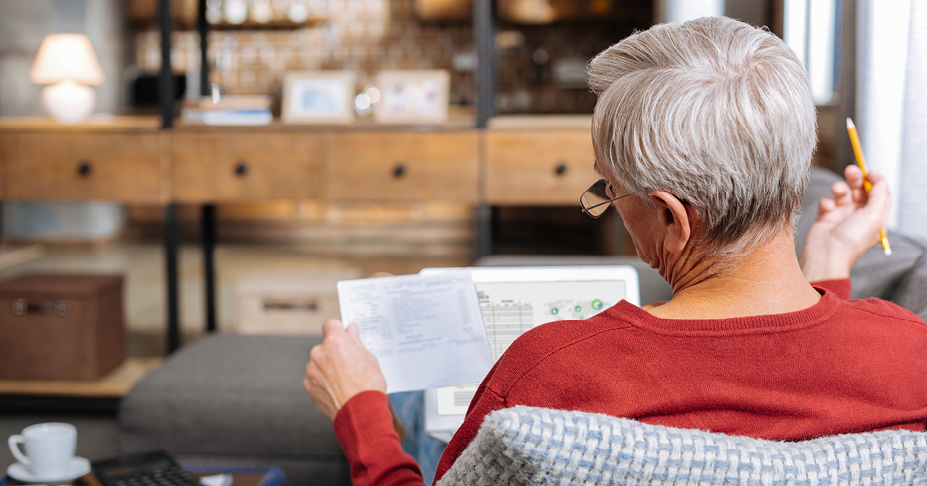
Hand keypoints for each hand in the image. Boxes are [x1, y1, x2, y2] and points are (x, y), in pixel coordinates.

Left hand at [304, 319, 386, 420]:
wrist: (360, 413)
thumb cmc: (367, 386)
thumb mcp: (368, 358)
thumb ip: (355, 341)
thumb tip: (351, 330)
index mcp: (335, 342)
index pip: (330, 324)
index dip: (338, 329)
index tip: (343, 335)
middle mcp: (319, 353)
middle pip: (325, 345)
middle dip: (335, 351)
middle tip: (350, 363)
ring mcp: (311, 369)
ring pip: (319, 361)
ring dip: (328, 366)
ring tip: (344, 379)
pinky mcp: (308, 385)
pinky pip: (315, 376)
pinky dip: (323, 379)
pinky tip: (337, 388)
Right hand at [800, 165, 890, 281]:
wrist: (826, 254)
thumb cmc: (851, 240)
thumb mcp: (874, 216)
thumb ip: (879, 194)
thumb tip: (878, 178)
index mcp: (875, 218)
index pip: (880, 194)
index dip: (876, 181)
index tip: (870, 172)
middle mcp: (859, 216)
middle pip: (861, 190)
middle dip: (856, 179)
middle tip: (851, 170)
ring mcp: (842, 215)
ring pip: (843, 193)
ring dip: (840, 188)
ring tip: (837, 190)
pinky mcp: (826, 216)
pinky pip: (827, 201)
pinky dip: (827, 201)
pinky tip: (827, 208)